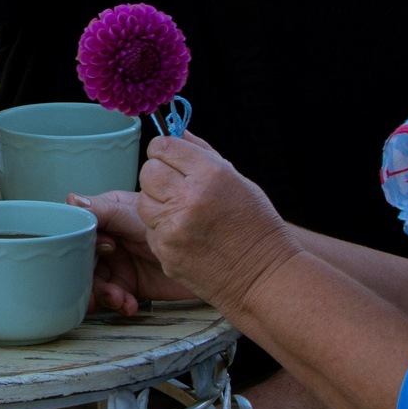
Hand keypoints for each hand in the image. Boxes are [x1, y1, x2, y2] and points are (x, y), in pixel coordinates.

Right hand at [77, 190, 198, 315]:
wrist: (213, 258)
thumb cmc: (180, 226)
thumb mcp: (137, 218)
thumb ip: (105, 210)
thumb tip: (72, 200)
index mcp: (106, 215)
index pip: (78, 229)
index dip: (79, 244)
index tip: (96, 252)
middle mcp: (108, 238)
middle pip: (81, 259)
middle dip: (86, 277)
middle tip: (96, 290)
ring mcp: (118, 262)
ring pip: (94, 281)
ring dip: (103, 293)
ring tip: (119, 298)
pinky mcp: (129, 285)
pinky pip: (113, 296)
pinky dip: (119, 302)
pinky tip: (130, 304)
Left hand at [136, 132, 302, 312]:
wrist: (263, 277)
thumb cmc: (256, 227)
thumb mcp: (238, 181)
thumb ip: (203, 154)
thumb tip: (177, 131)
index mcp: (211, 175)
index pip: (164, 147)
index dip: (163, 150)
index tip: (168, 156)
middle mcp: (189, 199)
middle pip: (148, 172)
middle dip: (158, 175)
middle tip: (175, 186)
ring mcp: (174, 228)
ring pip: (144, 201)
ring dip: (157, 203)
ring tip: (182, 212)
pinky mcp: (165, 252)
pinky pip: (150, 230)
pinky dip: (162, 229)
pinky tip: (186, 234)